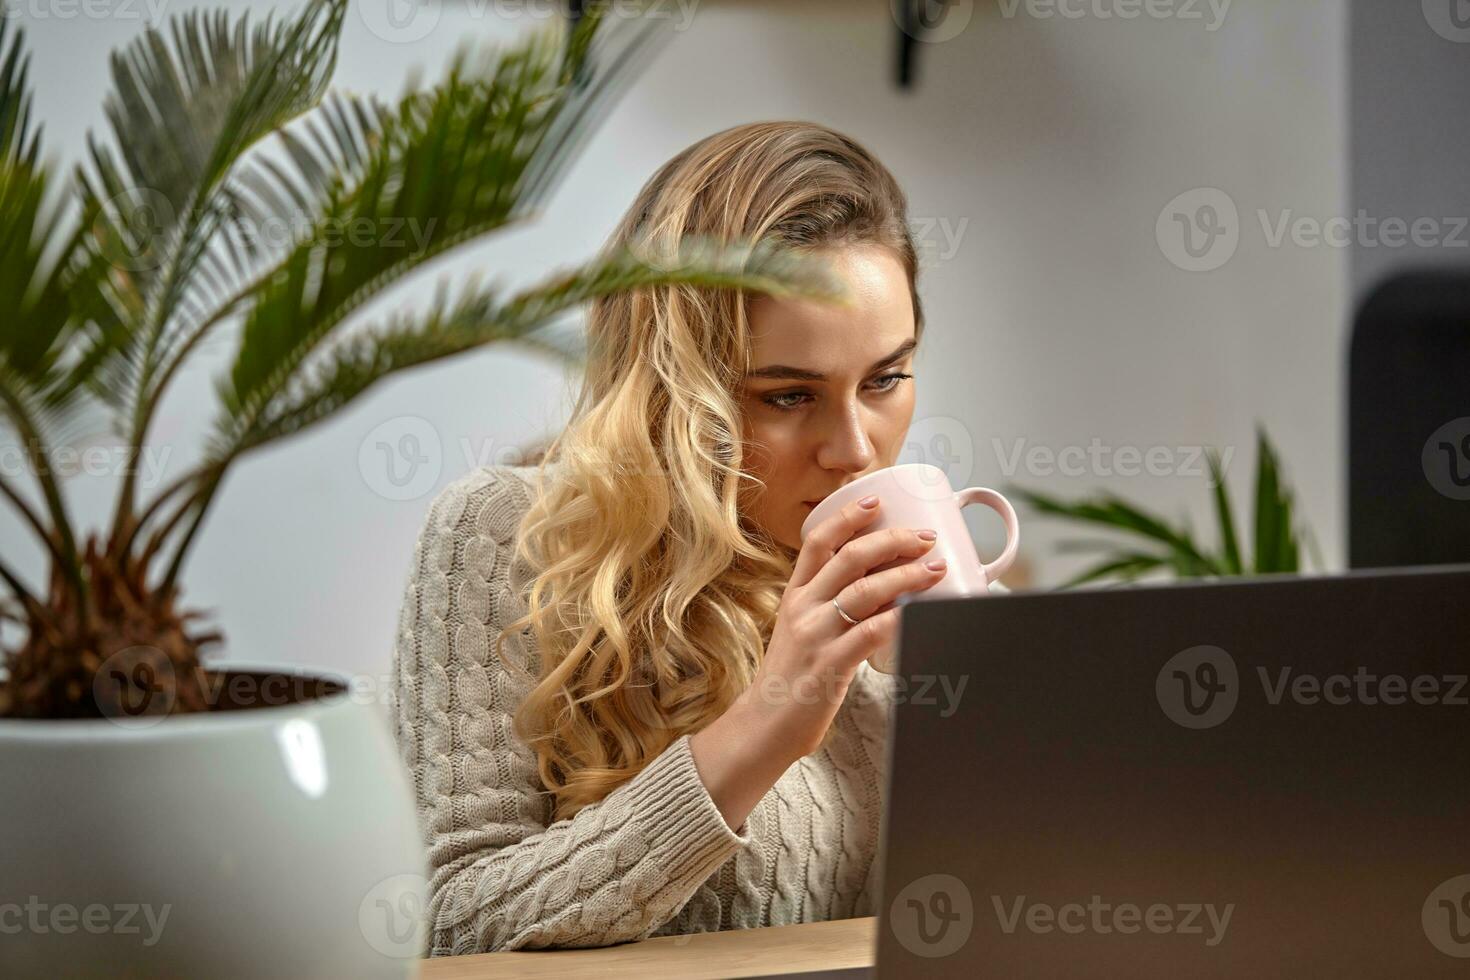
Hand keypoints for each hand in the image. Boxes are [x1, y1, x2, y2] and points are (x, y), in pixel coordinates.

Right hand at [689, 495, 944, 829]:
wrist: (764, 726)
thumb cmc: (791, 679)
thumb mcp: (802, 632)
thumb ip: (833, 609)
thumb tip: (887, 592)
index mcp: (795, 596)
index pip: (817, 542)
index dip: (847, 516)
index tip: (876, 499)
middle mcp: (803, 608)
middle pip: (850, 558)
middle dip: (893, 540)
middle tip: (925, 537)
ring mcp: (815, 636)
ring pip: (865, 591)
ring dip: (906, 575)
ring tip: (936, 567)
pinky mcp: (829, 666)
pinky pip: (869, 634)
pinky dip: (898, 618)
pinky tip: (920, 611)